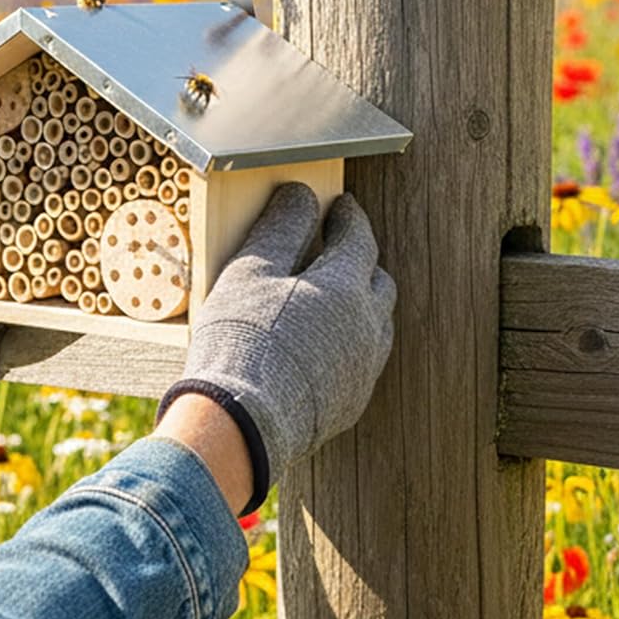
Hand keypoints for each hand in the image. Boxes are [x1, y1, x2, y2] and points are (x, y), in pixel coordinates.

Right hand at [155, 182, 395, 514]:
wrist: (240, 423)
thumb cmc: (242, 340)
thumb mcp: (250, 271)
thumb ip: (281, 228)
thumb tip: (300, 195)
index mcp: (346, 287)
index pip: (358, 237)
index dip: (348, 216)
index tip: (339, 205)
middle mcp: (367, 326)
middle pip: (378, 281)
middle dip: (361, 259)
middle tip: (336, 248)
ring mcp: (364, 369)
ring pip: (377, 324)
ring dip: (360, 304)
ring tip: (331, 299)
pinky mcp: (351, 403)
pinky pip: (362, 361)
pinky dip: (348, 342)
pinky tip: (321, 345)